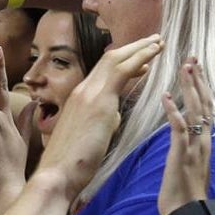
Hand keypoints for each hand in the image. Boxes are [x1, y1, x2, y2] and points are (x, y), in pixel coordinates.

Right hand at [38, 35, 162, 197]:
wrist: (56, 173)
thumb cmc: (71, 163)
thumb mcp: (90, 135)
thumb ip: (102, 121)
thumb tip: (113, 116)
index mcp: (78, 98)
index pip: (103, 71)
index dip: (124, 61)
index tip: (142, 59)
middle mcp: (82, 90)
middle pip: (109, 59)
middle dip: (133, 48)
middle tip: (154, 40)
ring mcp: (88, 93)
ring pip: (116, 59)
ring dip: (140, 48)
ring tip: (158, 42)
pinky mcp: (98, 101)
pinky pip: (122, 71)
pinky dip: (140, 58)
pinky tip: (155, 53)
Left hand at [158, 58, 214, 214]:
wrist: (186, 214)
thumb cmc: (183, 192)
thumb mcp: (188, 163)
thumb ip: (188, 146)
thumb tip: (185, 134)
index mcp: (203, 141)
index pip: (205, 108)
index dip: (201, 87)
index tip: (195, 67)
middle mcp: (203, 140)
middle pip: (204, 103)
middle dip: (198, 79)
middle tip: (192, 57)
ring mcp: (194, 147)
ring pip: (195, 111)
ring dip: (189, 88)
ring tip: (184, 68)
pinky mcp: (182, 155)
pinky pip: (179, 129)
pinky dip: (172, 111)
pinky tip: (164, 96)